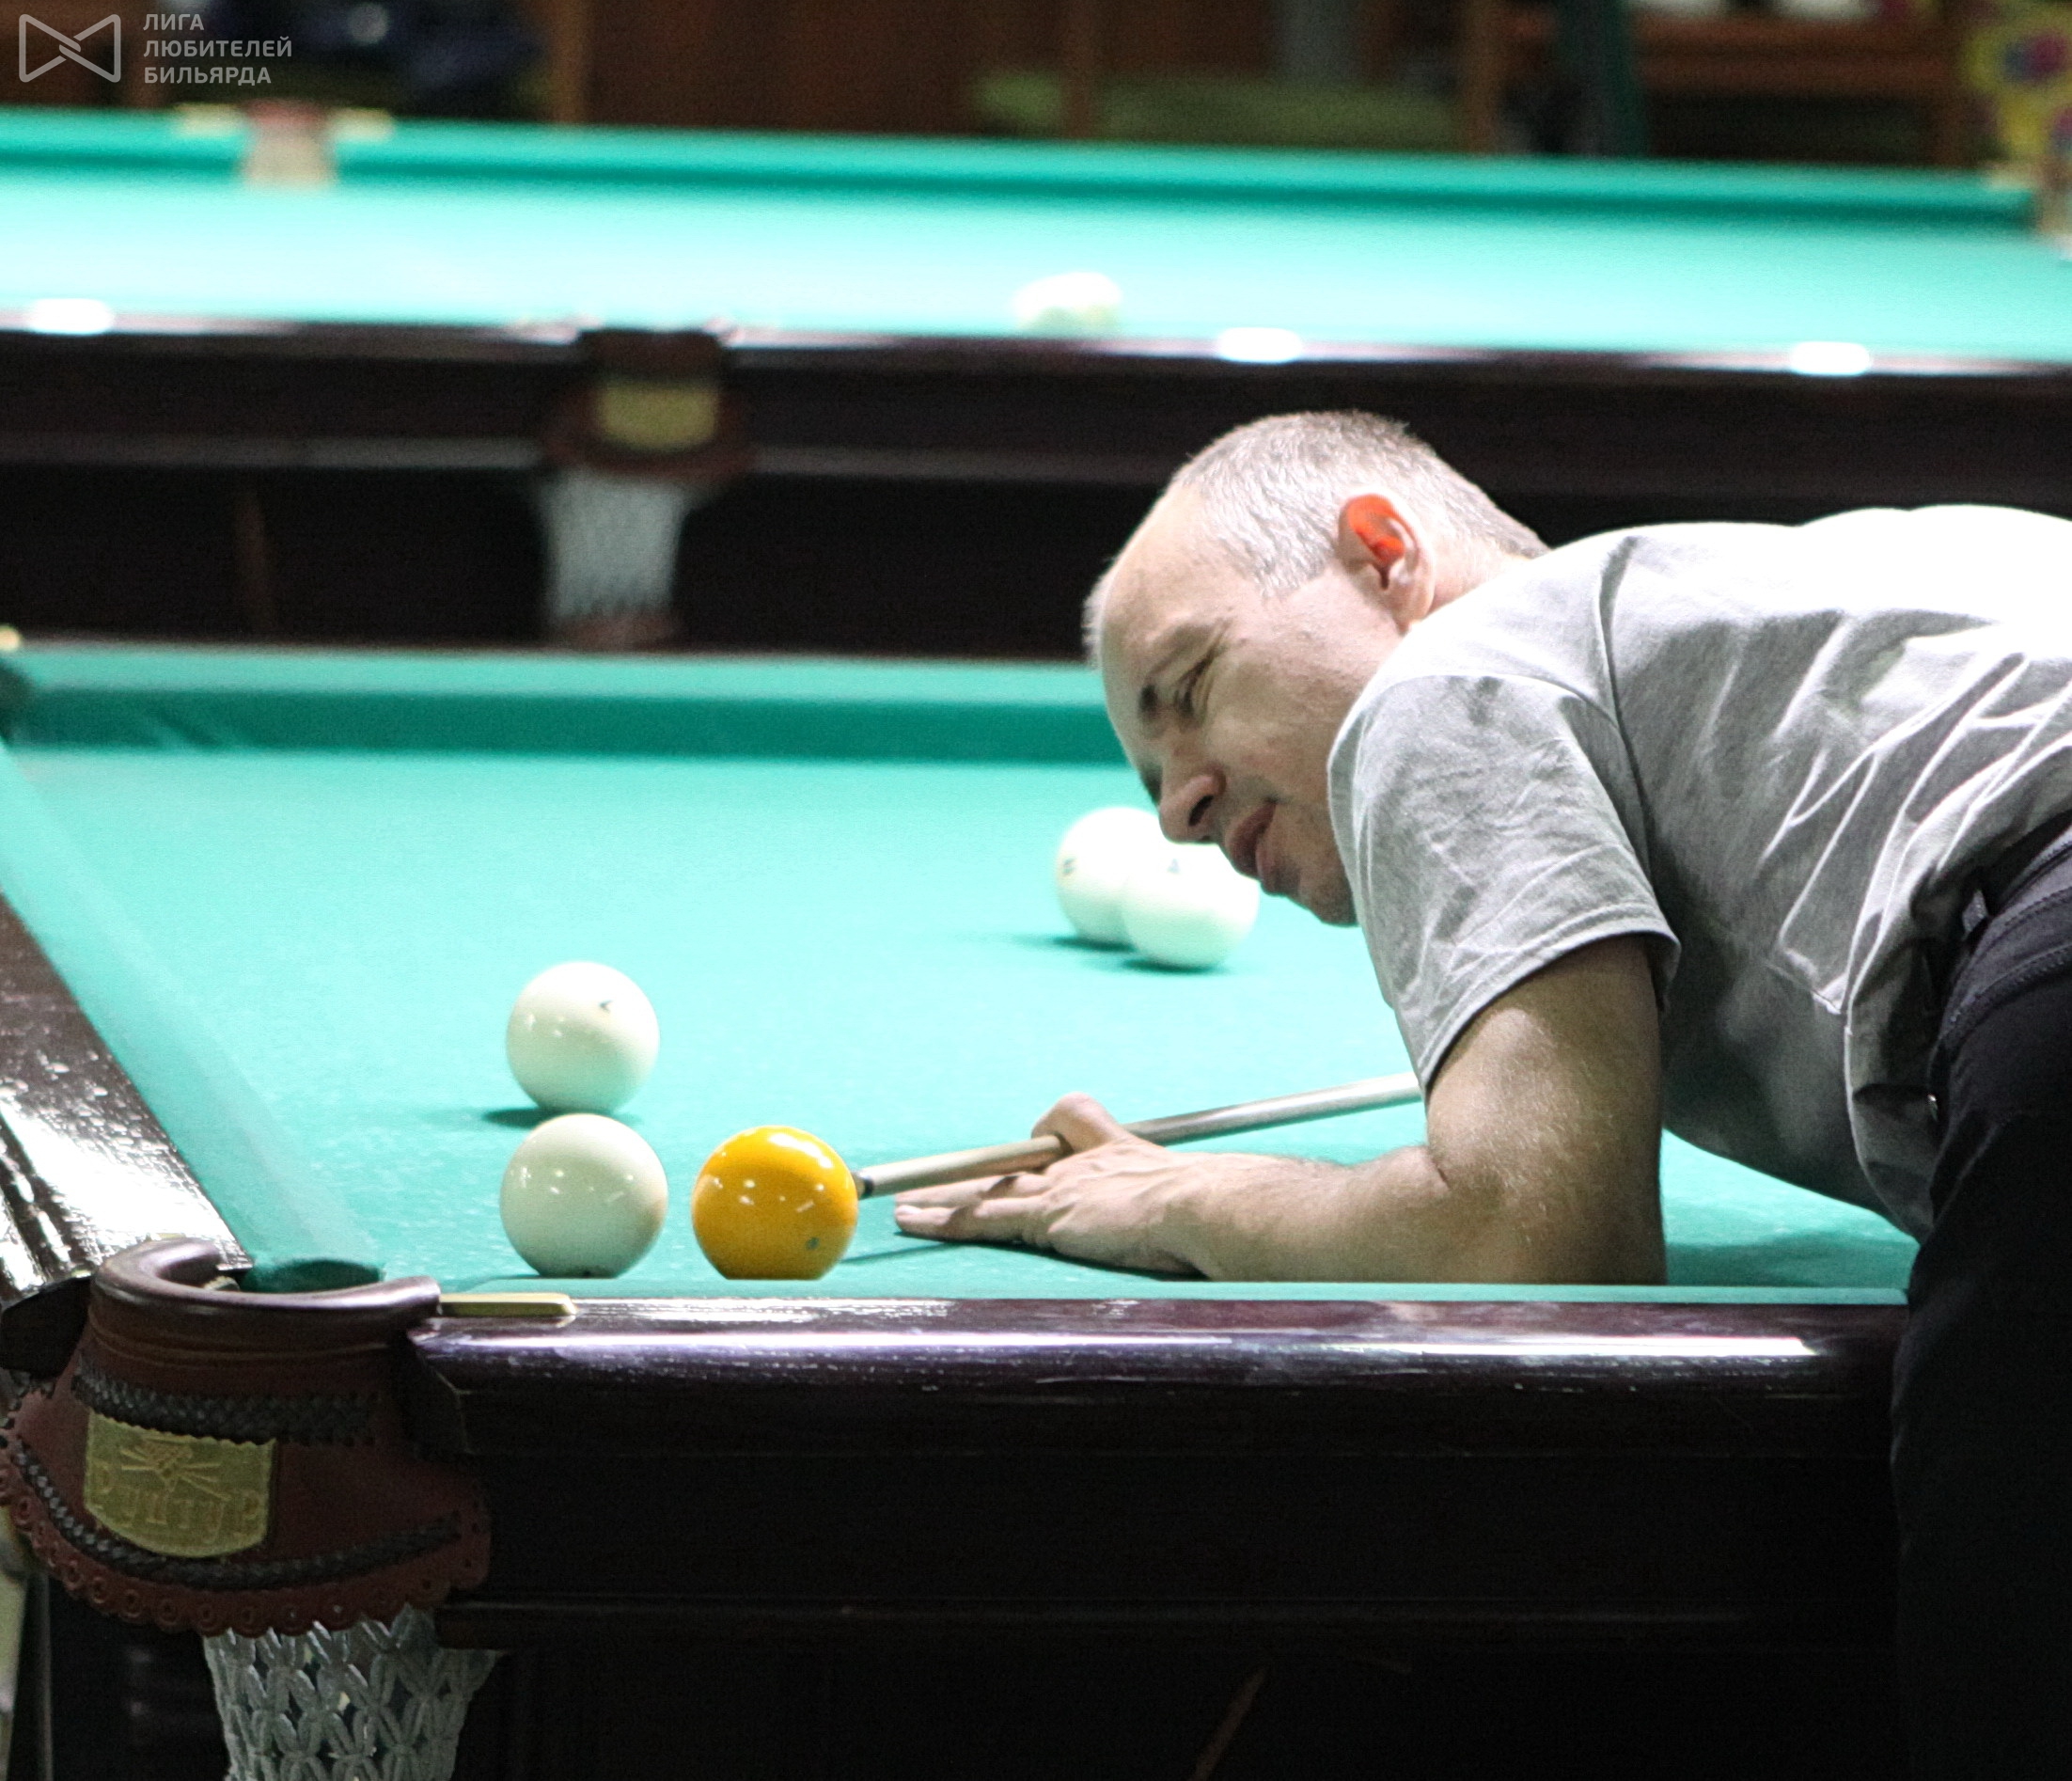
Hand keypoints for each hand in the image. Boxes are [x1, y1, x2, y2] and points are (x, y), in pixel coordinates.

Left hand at [894, 1093, 1235, 1274]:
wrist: (1211, 1208)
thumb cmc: (1226, 1210)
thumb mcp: (1214, 1197)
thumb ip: (1210, 1204)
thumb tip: (1246, 1224)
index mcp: (1127, 1155)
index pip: (1075, 1124)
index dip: (1053, 1133)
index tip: (1040, 1138)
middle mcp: (1086, 1164)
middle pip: (1019, 1156)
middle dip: (983, 1170)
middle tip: (946, 1178)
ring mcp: (1063, 1190)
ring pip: (988, 1187)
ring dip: (944, 1197)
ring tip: (905, 1205)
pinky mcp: (1047, 1218)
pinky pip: (981, 1217)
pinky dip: (943, 1218)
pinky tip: (911, 1221)